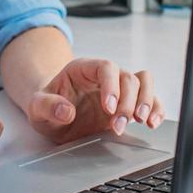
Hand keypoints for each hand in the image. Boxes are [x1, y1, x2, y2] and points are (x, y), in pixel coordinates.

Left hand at [27, 57, 163, 143]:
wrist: (54, 116)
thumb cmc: (47, 106)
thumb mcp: (37, 107)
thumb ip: (47, 106)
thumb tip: (66, 111)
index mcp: (83, 69)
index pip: (105, 67)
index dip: (111, 86)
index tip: (109, 108)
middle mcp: (104, 76)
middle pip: (127, 77)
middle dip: (127, 102)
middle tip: (118, 126)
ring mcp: (119, 89)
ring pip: (143, 82)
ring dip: (146, 102)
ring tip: (141, 121)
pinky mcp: (128, 104)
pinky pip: (150, 98)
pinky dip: (155, 109)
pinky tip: (152, 123)